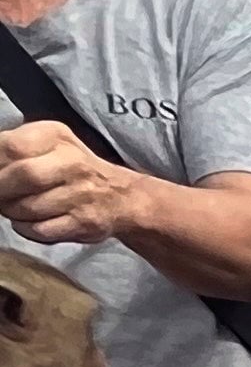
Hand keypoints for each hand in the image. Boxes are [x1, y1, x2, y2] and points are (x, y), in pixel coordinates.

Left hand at [0, 121, 147, 245]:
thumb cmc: (73, 169)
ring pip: (28, 207)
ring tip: (13, 208)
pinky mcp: (85, 222)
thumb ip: (15, 147)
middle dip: (1, 190)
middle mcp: (72, 162)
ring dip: (11, 211)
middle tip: (0, 195)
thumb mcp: (47, 144)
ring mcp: (81, 194)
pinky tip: (28, 222)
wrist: (122, 197)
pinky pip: (41, 229)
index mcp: (56, 136)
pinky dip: (26, 228)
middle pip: (22, 175)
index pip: (11, 146)